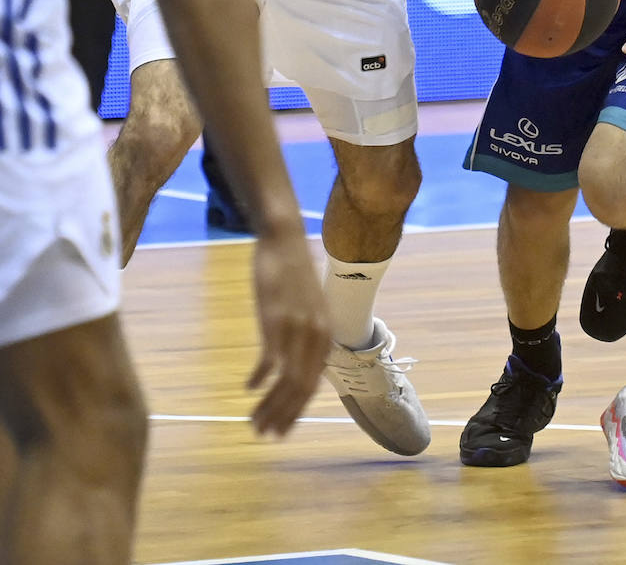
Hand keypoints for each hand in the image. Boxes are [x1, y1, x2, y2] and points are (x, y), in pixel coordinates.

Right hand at [246, 225, 330, 435]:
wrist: (286, 241)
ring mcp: (298, 329)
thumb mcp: (308, 311)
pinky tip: (248, 388)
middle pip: (302, 390)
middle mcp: (317, 336)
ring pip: (287, 381)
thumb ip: (307, 338)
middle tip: (263, 435)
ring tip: (254, 422)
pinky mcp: (276, 321)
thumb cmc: (294, 277)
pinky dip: (260, 379)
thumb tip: (294, 367)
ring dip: (270, 406)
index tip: (281, 429)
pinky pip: (270, 361)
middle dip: (283, 417)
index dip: (296, 411)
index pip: (314, 386)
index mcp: (327, 336)